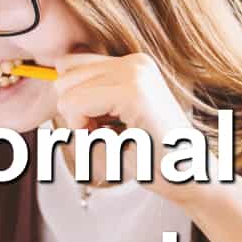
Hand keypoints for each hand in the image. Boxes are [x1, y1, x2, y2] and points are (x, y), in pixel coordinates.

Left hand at [53, 51, 216, 204]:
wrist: (191, 180)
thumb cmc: (151, 158)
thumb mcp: (111, 121)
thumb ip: (83, 99)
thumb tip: (49, 77)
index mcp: (133, 65)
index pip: (69, 66)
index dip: (76, 102)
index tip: (104, 125)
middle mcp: (135, 62)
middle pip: (63, 75)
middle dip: (75, 110)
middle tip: (110, 133)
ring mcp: (136, 74)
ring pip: (65, 90)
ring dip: (80, 121)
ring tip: (116, 136)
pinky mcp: (134, 93)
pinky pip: (75, 104)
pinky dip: (83, 129)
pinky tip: (116, 139)